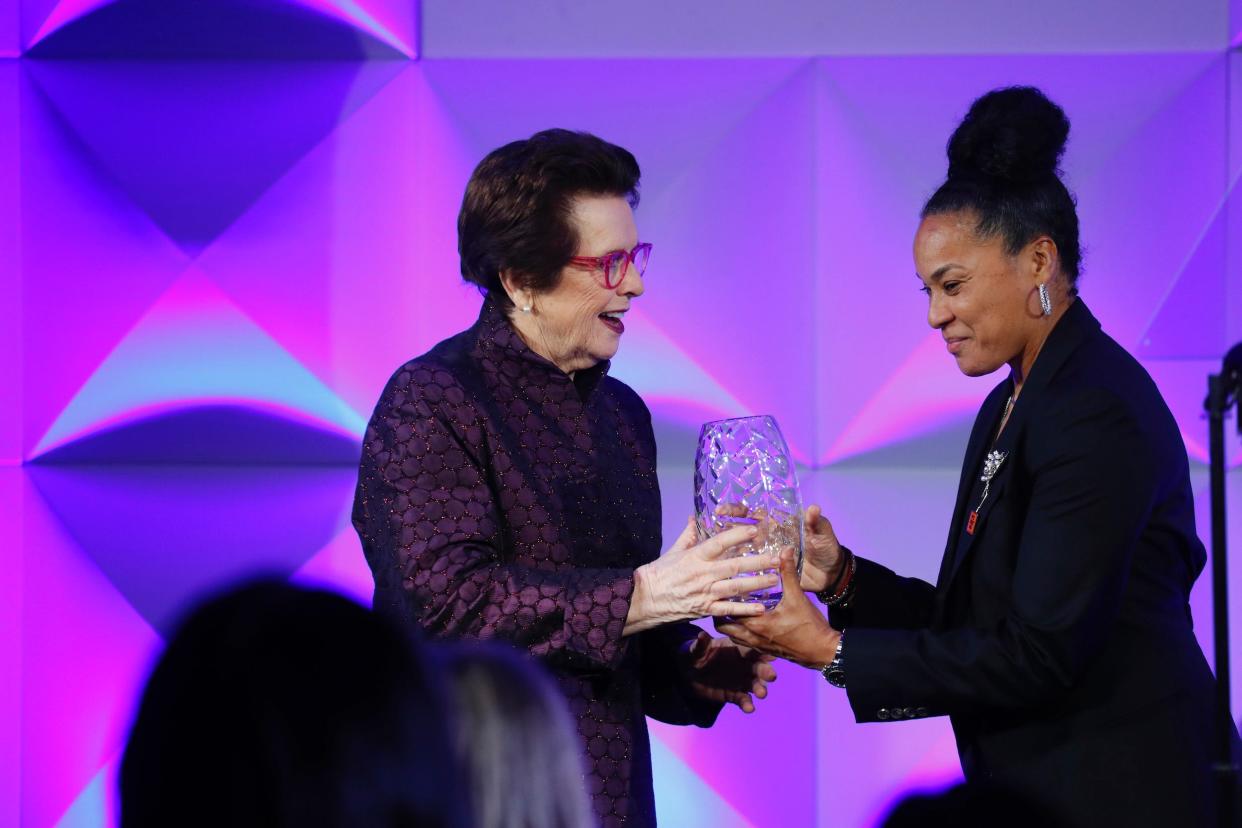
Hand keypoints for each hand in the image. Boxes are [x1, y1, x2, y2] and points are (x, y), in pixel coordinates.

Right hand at [624, 517, 778, 635]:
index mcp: (695, 556)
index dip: (738, 535)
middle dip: (758, 562)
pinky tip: (761, 608)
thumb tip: (696, 518)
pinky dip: (745, 609)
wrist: (644, 599)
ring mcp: (705, 593)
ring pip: (736, 587)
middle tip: (777, 557)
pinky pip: (728, 610)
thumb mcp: (673, 551)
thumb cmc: (658, 573)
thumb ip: (688, 535)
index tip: (755, 530)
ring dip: (757, 584)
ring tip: (776, 579)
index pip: (720, 542)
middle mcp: (703, 574)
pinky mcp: (705, 609)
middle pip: (735, 566)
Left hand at [680, 630, 777, 713]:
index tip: (771, 654)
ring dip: (760, 689)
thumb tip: (701, 635)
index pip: (752, 648)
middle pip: (759, 667)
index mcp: (738, 648)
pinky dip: (747, 704)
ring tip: (761, 694)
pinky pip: (743, 700)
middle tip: (771, 676)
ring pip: (755, 685)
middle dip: (766, 671)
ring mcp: (742, 681)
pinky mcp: (735, 695)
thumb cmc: (697, 655)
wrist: (689, 674)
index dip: (761, 651)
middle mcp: (744, 665)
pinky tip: (749, 709)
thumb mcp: (696, 648)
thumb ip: (701, 644)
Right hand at [712, 503, 843, 594]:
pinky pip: (751, 576)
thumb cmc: (827, 548)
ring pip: (741, 556)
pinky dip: (740, 581)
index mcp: (777, 525)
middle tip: (709, 535)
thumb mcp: (823, 533)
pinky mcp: (769, 574)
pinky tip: (728, 586)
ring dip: (729, 557)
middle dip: (724, 533)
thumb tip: (814, 508)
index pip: (751, 514)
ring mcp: (766, 558)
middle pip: (740, 534)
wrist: (832, 574)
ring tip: (714, 559)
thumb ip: (816, 522)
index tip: (721, 510)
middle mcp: (767, 540)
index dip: (735, 511)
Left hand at [715, 548, 839, 669]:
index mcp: (756, 623)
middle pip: (724, 626)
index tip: (720, 585)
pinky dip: (739, 632)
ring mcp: (757, 646)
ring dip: (729, 623)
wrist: (822, 650)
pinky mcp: (764, 650)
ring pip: (732, 635)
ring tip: (730, 607)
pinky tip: (746, 621)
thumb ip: (788, 573)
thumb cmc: (809, 625)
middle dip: (719, 612)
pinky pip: (743, 642)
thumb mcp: (798, 596)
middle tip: (722, 596)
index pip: (728, 611)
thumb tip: (785, 550)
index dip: (722, 599)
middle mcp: (752, 637)